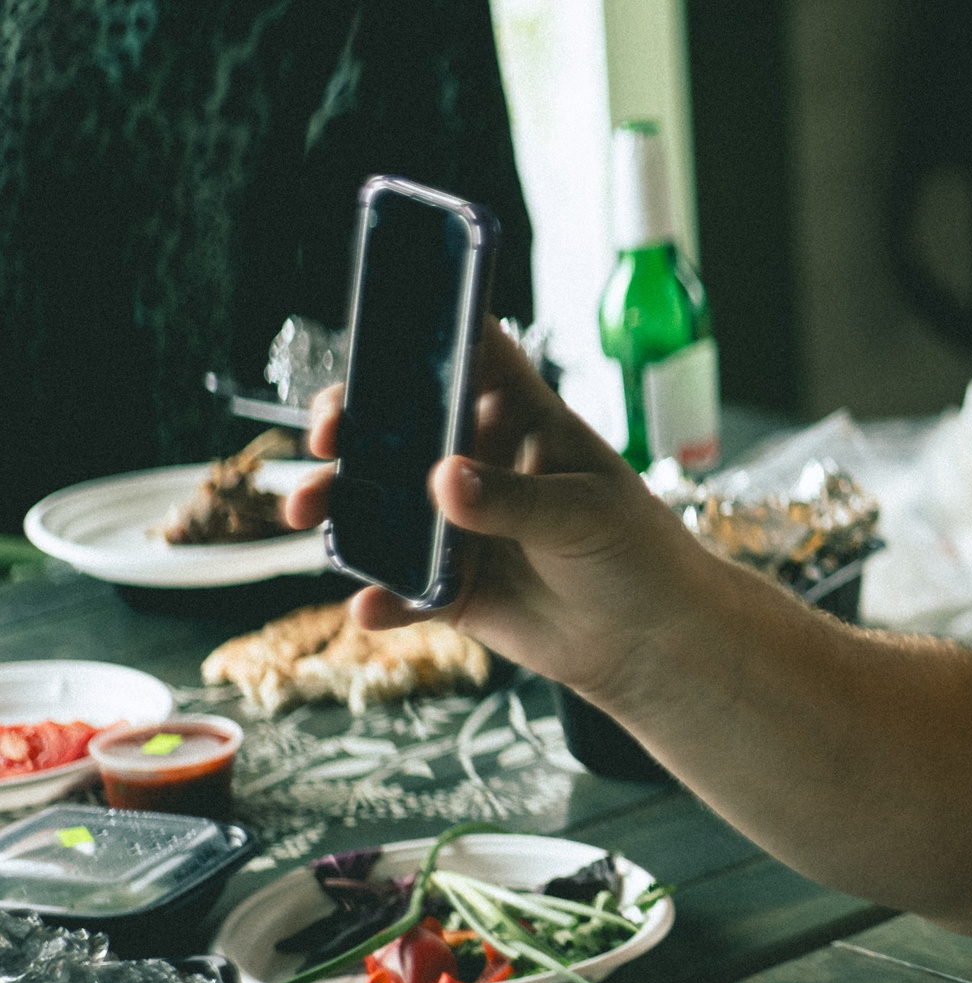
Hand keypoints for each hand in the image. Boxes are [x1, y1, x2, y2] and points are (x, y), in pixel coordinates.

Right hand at [284, 321, 724, 695]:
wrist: (652, 640)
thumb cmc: (637, 551)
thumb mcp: (582, 513)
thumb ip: (512, 499)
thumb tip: (442, 481)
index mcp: (521, 420)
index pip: (467, 358)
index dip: (418, 342)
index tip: (370, 347)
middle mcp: (480, 464)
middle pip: (399, 428)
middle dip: (350, 426)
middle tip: (324, 437)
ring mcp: (458, 524)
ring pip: (380, 505)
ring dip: (338, 506)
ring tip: (308, 513)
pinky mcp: (449, 585)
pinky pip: (397, 586)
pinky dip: (377, 595)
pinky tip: (369, 606)